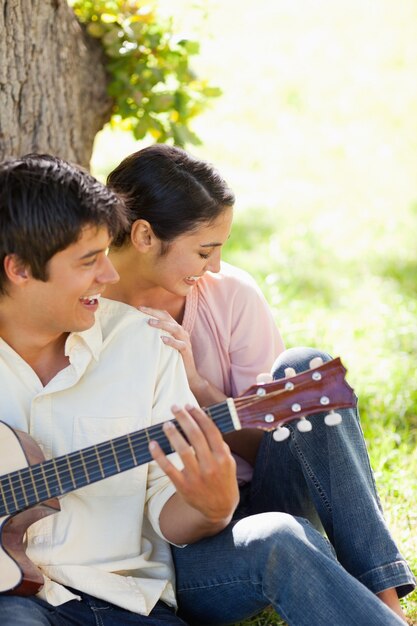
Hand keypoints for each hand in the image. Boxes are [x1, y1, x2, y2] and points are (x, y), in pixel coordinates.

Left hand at [139, 306, 204, 392]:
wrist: (189, 375)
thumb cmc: (173, 359)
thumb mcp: (164, 346)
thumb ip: (156, 337)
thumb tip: (138, 332)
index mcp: (175, 329)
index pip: (164, 315)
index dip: (152, 310)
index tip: (138, 308)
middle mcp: (181, 332)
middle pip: (168, 318)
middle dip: (154, 313)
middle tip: (141, 311)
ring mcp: (185, 341)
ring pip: (175, 328)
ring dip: (162, 325)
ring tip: (150, 322)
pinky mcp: (186, 351)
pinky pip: (180, 344)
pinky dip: (171, 341)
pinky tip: (162, 339)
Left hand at [149, 404, 238, 525]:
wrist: (220, 509)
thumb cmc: (223, 480)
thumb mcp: (228, 462)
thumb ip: (219, 444)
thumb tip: (205, 422)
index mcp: (223, 457)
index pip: (210, 430)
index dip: (199, 416)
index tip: (189, 406)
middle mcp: (210, 465)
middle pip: (195, 436)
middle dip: (184, 418)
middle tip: (175, 408)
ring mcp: (196, 477)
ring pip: (182, 450)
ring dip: (173, 434)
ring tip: (166, 424)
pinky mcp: (183, 486)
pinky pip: (168, 468)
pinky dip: (159, 455)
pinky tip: (153, 444)